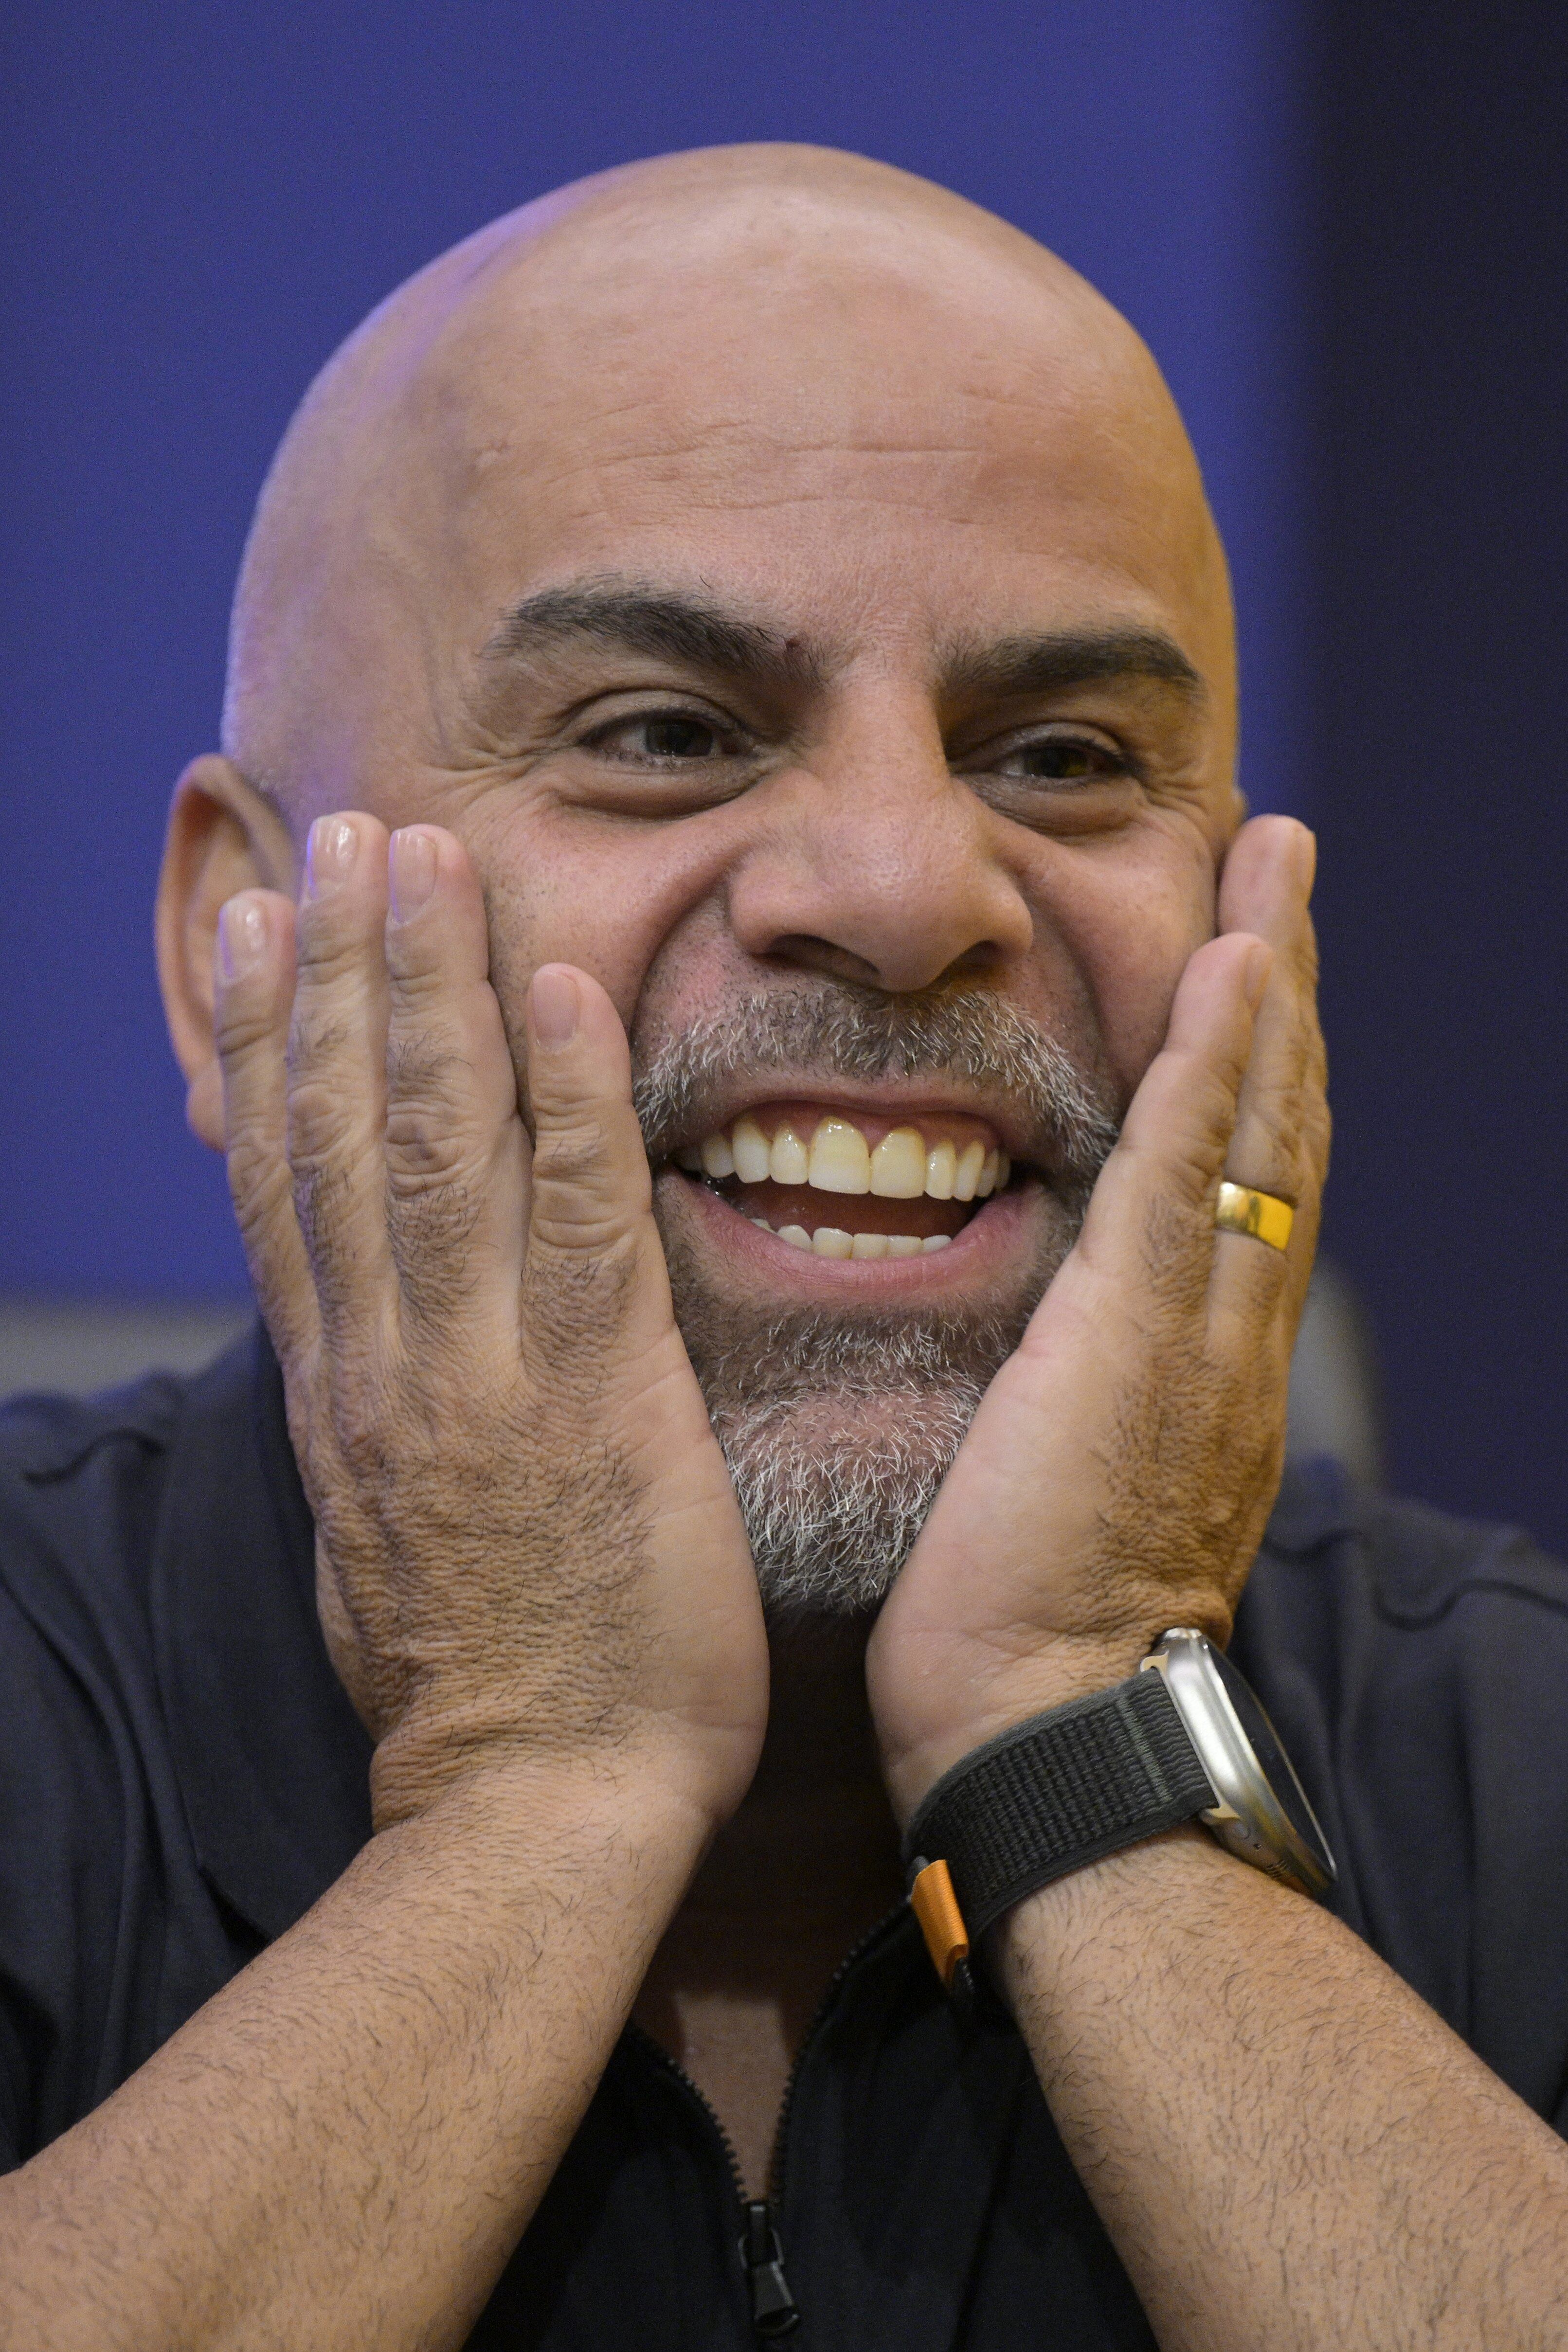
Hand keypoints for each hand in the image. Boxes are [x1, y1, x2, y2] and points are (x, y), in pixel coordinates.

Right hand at [213, 813, 765, 1832]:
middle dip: (340, 972)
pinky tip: (556, 990)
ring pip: (432, 1146)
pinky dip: (563, 1097)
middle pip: (340, 1130)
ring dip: (426, 991)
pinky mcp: (595, 1400)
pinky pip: (575, 1218)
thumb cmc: (484, 1690)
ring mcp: (480, 1375)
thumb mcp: (380, 1543)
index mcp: (343, 1392)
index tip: (251, 929)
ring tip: (421, 859)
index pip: (281, 1182)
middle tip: (341, 836)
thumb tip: (362, 1365)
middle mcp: (387, 1363)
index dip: (259, 1043)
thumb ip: (374, 1430)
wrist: (533, 1815)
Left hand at [867, 815, 1326, 1819]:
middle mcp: (1230, 1330)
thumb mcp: (1067, 1479)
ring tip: (1275, 857)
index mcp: (1204, 1359)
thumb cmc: (1028, 1624)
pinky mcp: (1139, 1337)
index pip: (1245, 1176)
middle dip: (1283, 981)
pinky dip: (1219, 1065)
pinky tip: (1230, 964)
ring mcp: (1201, 1330)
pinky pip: (1192, 1172)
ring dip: (1268, 979)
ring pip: (1256, 1122)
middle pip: (1276, 1120)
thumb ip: (1076, 1389)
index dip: (1253, 1058)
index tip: (1246, 954)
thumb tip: (1047, 1342)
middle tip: (1283, 856)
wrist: (1049, 1726)